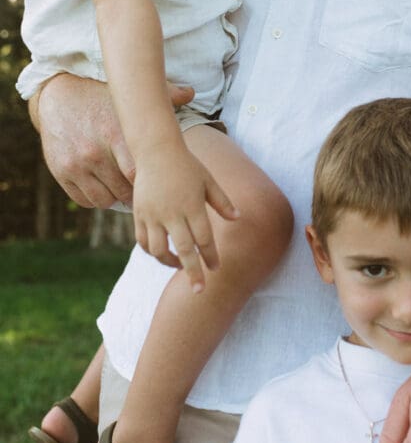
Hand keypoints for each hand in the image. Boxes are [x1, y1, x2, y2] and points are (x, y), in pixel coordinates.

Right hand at [34, 74, 193, 209]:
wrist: (58, 95)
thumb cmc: (102, 96)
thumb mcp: (127, 97)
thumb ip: (163, 95)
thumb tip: (192, 92)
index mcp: (116, 134)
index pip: (139, 173)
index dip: (152, 183)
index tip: (159, 183)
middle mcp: (94, 152)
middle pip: (124, 191)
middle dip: (137, 195)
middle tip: (146, 193)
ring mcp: (75, 165)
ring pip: (104, 200)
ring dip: (116, 198)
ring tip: (125, 189)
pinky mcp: (61, 172)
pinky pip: (84, 200)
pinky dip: (96, 198)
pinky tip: (105, 188)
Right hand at [132, 143, 239, 290]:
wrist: (156, 150)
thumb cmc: (187, 165)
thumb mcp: (208, 181)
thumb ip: (222, 202)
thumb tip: (238, 219)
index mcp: (192, 206)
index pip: (204, 239)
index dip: (211, 256)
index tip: (216, 268)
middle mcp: (172, 213)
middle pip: (183, 250)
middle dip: (192, 272)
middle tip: (199, 291)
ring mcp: (153, 215)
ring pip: (159, 250)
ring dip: (169, 262)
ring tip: (179, 266)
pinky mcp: (139, 214)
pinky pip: (143, 241)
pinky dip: (152, 251)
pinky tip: (162, 252)